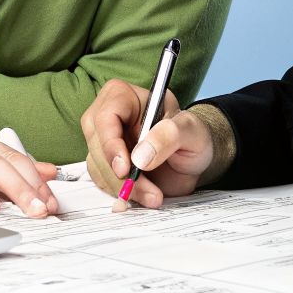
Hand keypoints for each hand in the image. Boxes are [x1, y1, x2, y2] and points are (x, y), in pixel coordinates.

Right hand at [80, 79, 216, 210]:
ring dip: (123, 188)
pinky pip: (104, 182)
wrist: (194, 158)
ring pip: (98, 167)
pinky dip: (122, 193)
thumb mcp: (190, 130)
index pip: (105, 117)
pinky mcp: (106, 164)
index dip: (110, 144)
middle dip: (119, 174)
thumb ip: (168, 136)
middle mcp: (109, 117)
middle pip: (97, 145)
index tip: (125, 169)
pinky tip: (144, 196)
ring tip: (153, 196)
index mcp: (124, 96)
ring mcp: (105, 142)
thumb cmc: (192, 134)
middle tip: (148, 191)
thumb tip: (139, 157)